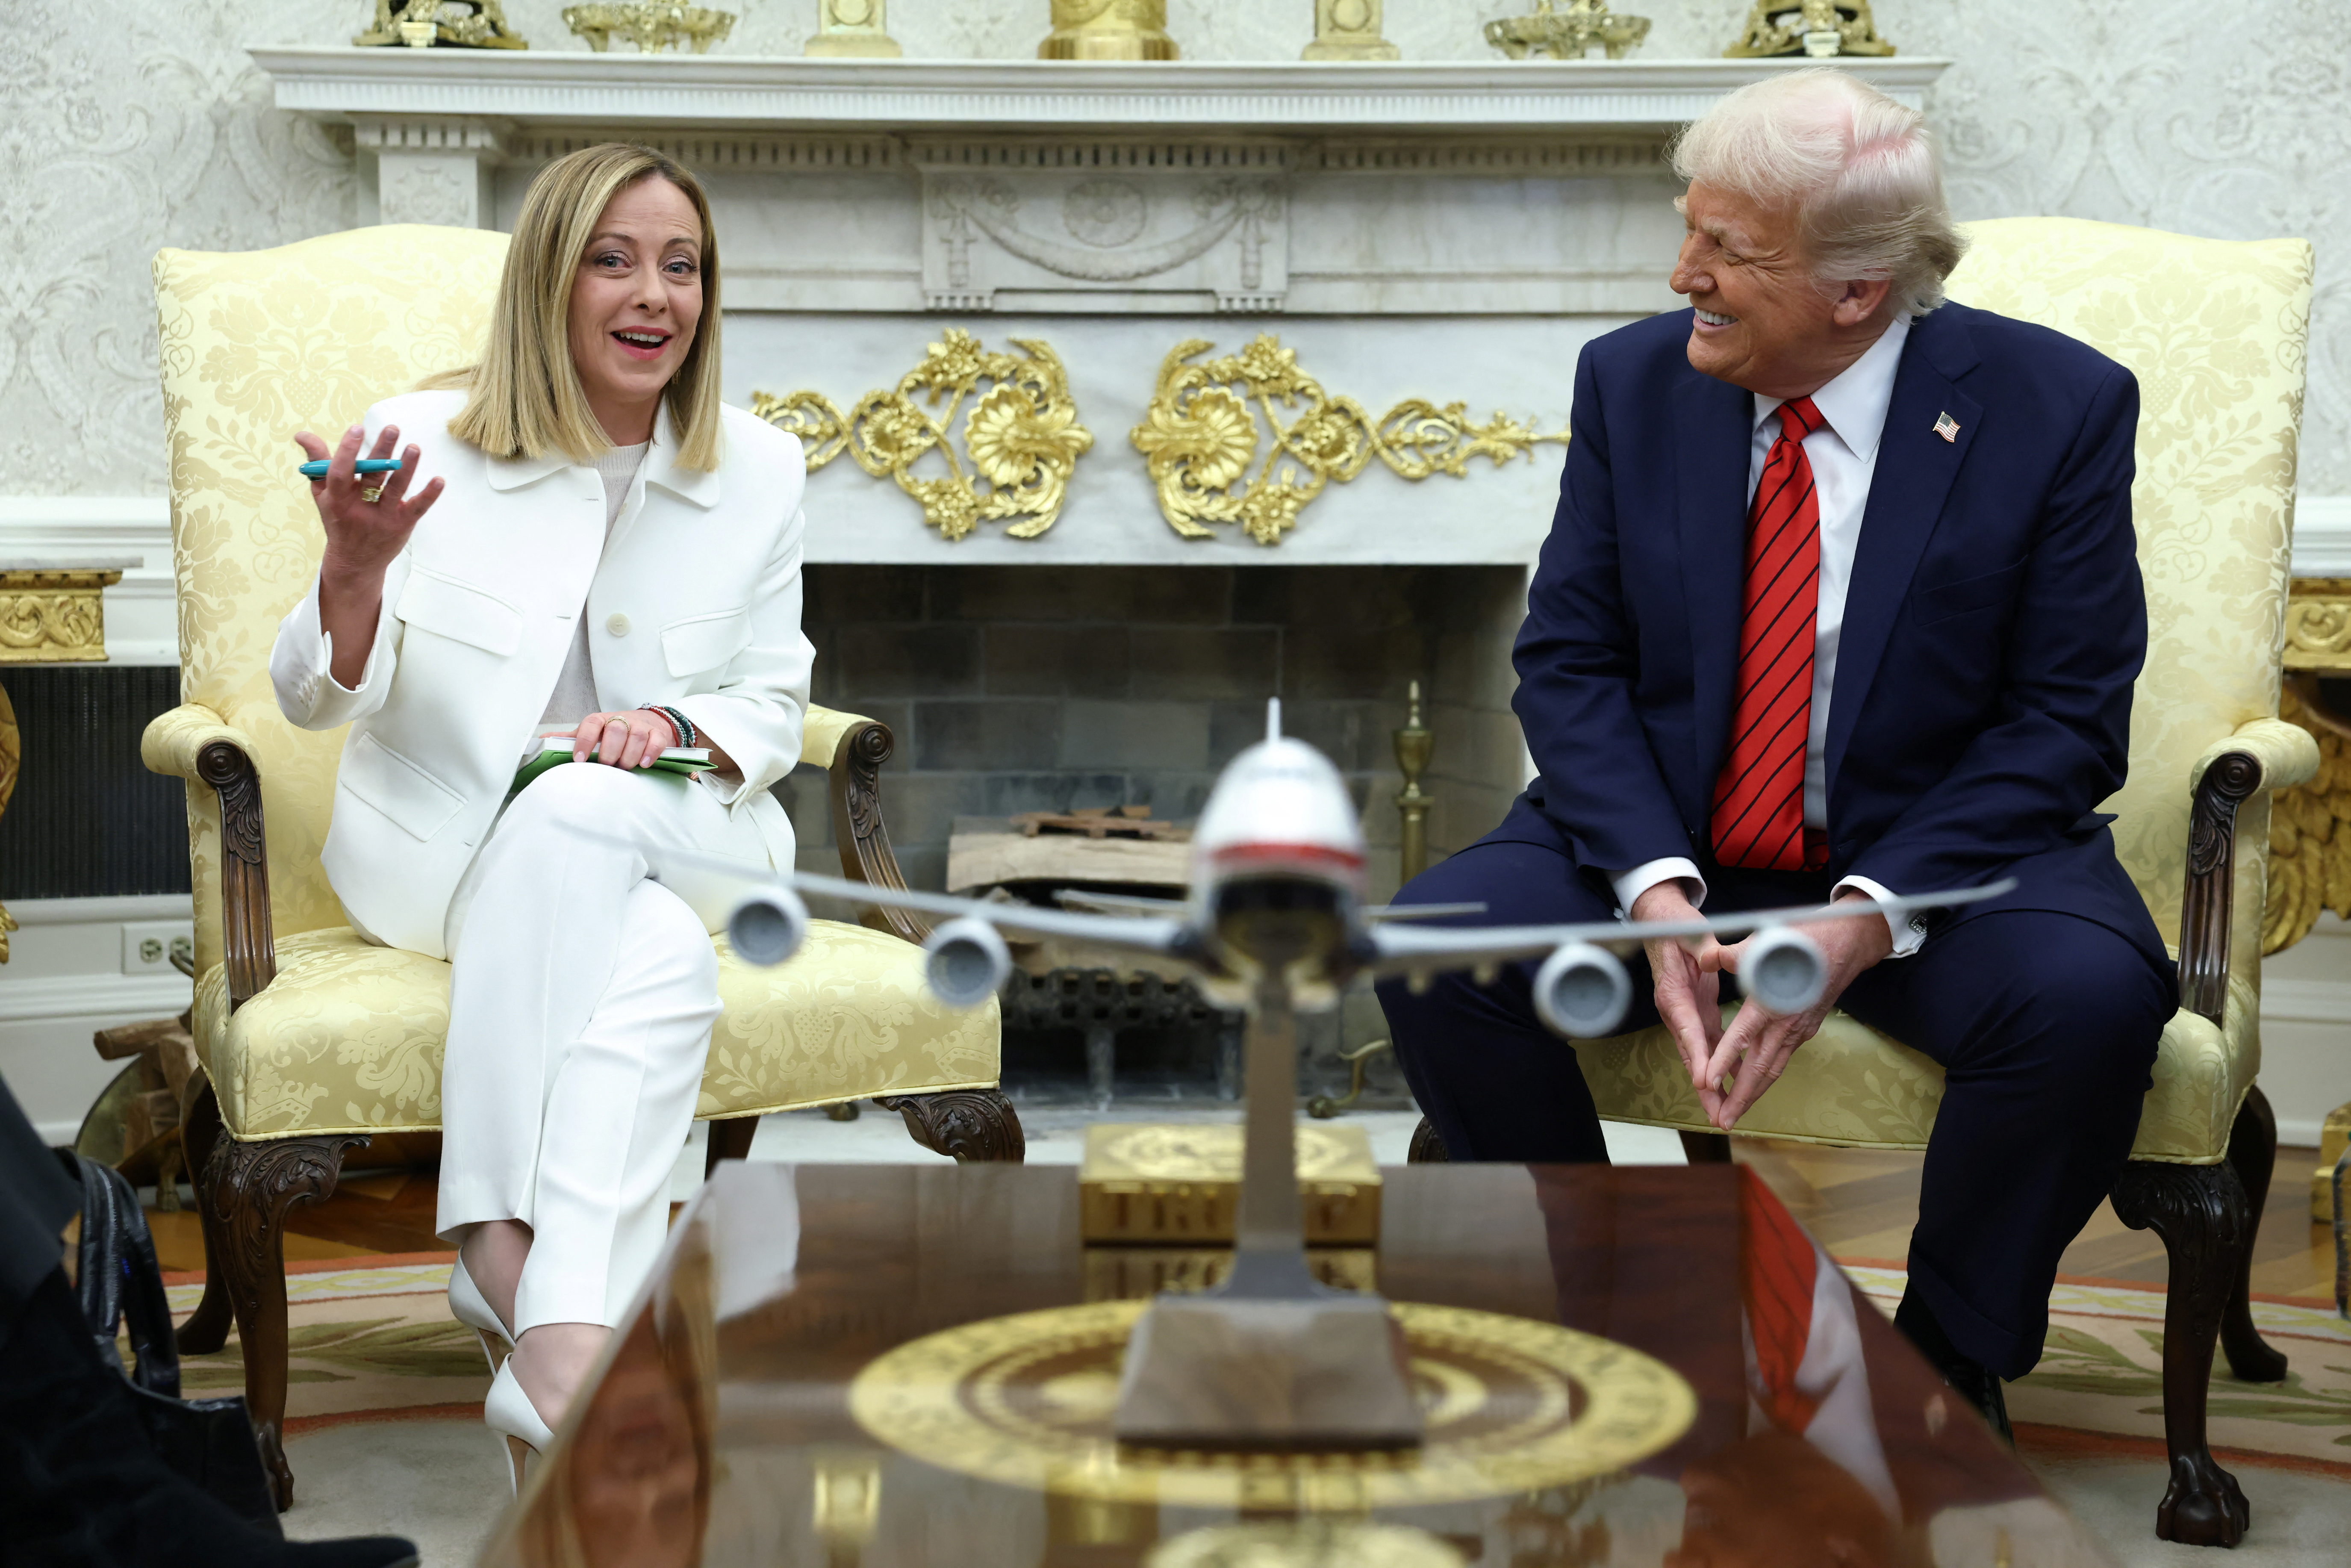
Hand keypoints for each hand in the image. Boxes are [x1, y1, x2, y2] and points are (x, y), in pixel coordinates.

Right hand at [295, 424, 441, 582]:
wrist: (354, 562)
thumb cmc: (339, 519)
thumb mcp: (323, 493)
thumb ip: (318, 463)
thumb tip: (302, 434)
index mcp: (337, 498)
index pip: (340, 472)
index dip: (348, 450)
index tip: (357, 428)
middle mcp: (359, 507)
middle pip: (371, 476)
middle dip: (381, 451)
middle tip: (392, 428)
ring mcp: (382, 517)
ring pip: (395, 489)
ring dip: (406, 468)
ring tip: (414, 447)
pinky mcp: (402, 525)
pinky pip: (417, 508)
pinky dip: (429, 495)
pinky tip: (439, 480)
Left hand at [548, 708, 679, 769]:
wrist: (648, 723)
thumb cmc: (616, 731)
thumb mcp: (593, 733)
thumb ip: (571, 738)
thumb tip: (541, 741)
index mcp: (602, 720)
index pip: (592, 724)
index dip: (585, 741)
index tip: (579, 759)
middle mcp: (622, 720)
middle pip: (616, 730)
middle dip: (611, 751)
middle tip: (608, 766)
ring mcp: (641, 726)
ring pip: (636, 736)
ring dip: (629, 755)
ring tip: (626, 767)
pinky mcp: (657, 733)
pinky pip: (656, 741)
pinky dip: (651, 753)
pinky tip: (644, 763)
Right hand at [1632, 881, 1728, 1126]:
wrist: (1662, 922)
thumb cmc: (1676, 926)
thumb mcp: (1690, 931)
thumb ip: (1700, 946)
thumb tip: (1709, 956)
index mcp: (1673, 992)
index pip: (1687, 1028)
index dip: (1698, 1056)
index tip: (1706, 1082)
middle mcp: (1676, 1010)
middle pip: (1692, 1055)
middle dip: (1705, 1088)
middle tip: (1717, 1116)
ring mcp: (1686, 1014)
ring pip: (1701, 1056)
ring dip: (1713, 1086)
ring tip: (1727, 1114)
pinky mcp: (1697, 1012)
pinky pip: (1711, 1044)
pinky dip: (1723, 1065)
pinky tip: (1737, 1083)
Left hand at [1696, 890, 1892, 1129]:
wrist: (1846, 944)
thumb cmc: (1803, 941)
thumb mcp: (1763, 942)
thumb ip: (1731, 954)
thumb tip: (1708, 957)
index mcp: (1771, 1003)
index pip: (1742, 1038)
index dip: (1722, 1061)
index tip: (1706, 1083)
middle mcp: (1785, 1024)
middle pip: (1759, 1069)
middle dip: (1739, 1098)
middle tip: (1722, 1123)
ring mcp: (1798, 1030)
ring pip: (1772, 1069)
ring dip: (1753, 1094)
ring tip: (1734, 1115)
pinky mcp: (1804, 1030)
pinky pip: (1782, 1059)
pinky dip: (1765, 1077)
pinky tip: (1753, 1087)